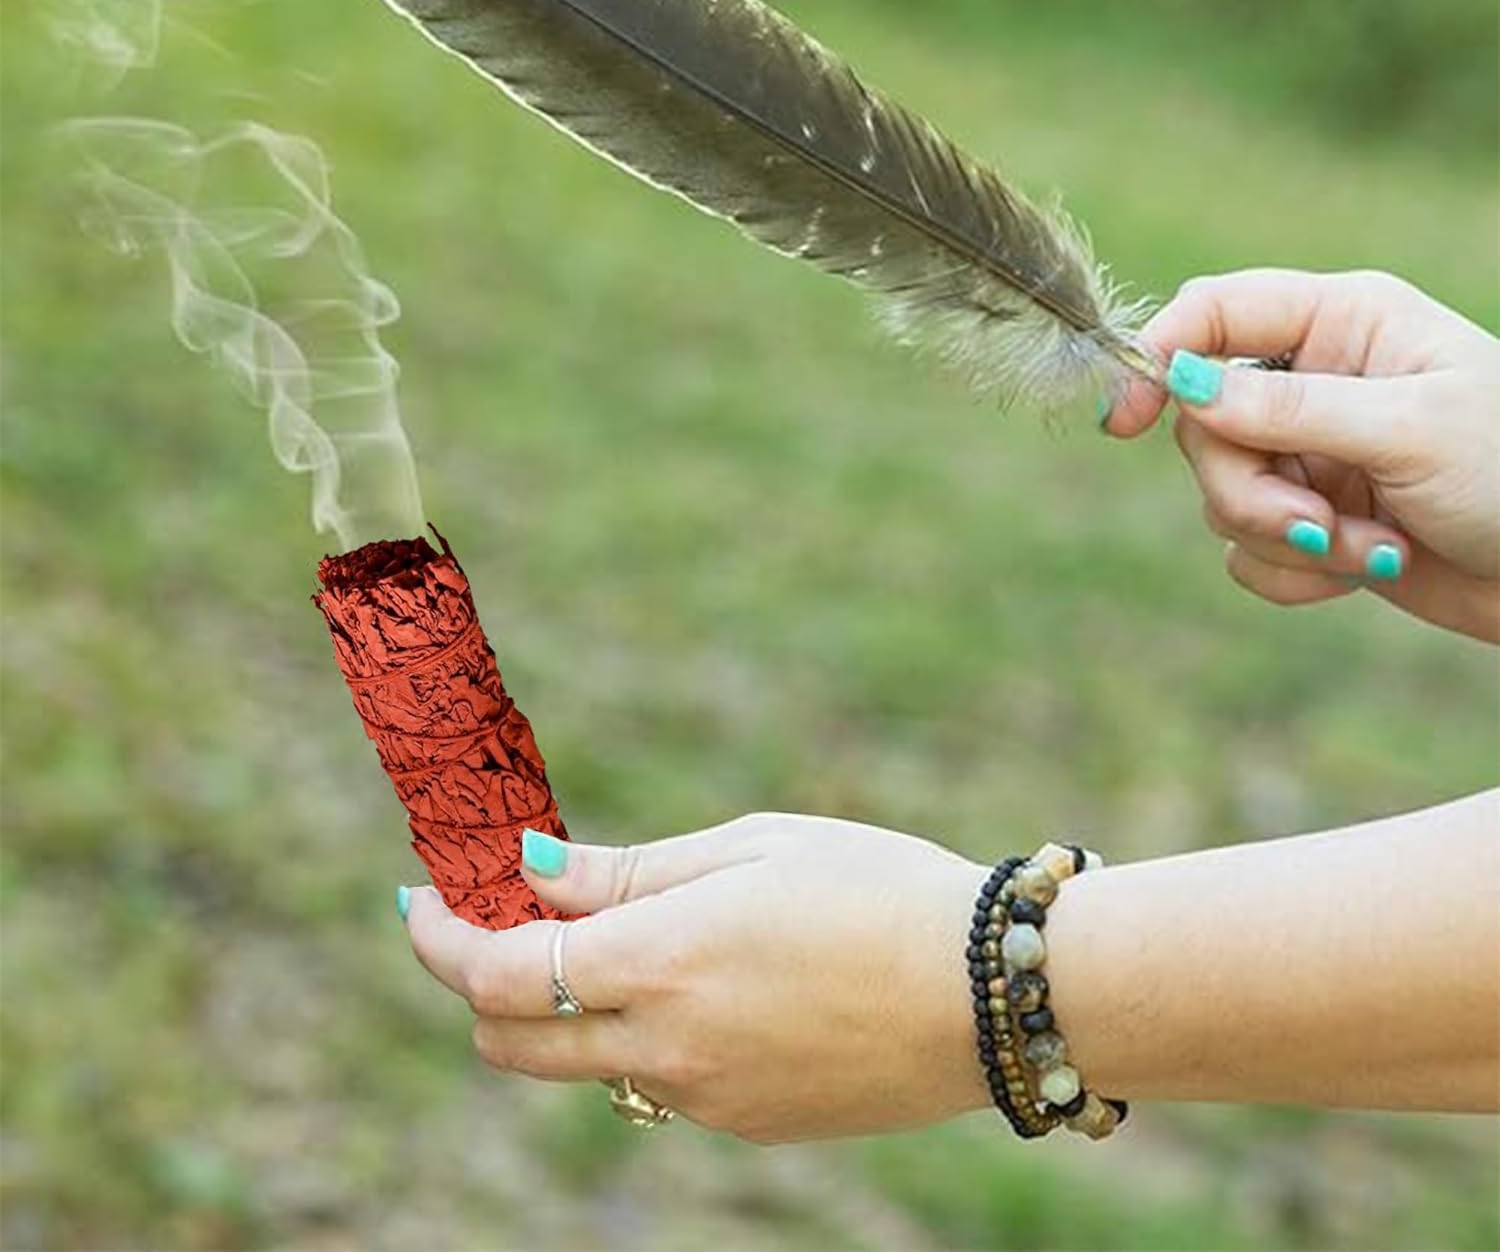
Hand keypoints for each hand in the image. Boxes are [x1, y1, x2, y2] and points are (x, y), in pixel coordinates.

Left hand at [400, 814, 988, 1142]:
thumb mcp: (750, 849)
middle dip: (481, 987)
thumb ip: (627, 872)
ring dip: (566, 1013)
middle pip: (510, 1047)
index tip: (421, 902)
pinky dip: (642, 1036)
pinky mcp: (749, 1122)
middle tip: (507, 920)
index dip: (441, 940)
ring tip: (621, 939)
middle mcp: (666, 1050)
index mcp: (660, 965)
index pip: (498, 976)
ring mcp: (707, 1100)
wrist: (992, 995)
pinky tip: (709, 981)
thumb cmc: (874, 889)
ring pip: (584, 1069)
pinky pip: (659, 1084)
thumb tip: (528, 870)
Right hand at [1104, 270, 1499, 642]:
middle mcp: (1313, 380)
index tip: (1127, 421)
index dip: (1159, 356)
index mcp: (1341, 323)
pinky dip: (1298, 573)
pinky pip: (1246, 551)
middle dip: (1251, 488)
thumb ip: (1288, 407)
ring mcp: (1309, 454)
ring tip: (1372, 552)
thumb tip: (1181, 384)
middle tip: (1314, 522)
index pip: (1214, 313)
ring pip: (1220, 494)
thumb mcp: (1407, 429)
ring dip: (1289, 538)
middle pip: (1205, 425)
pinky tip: (1367, 570)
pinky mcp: (1312, 521)